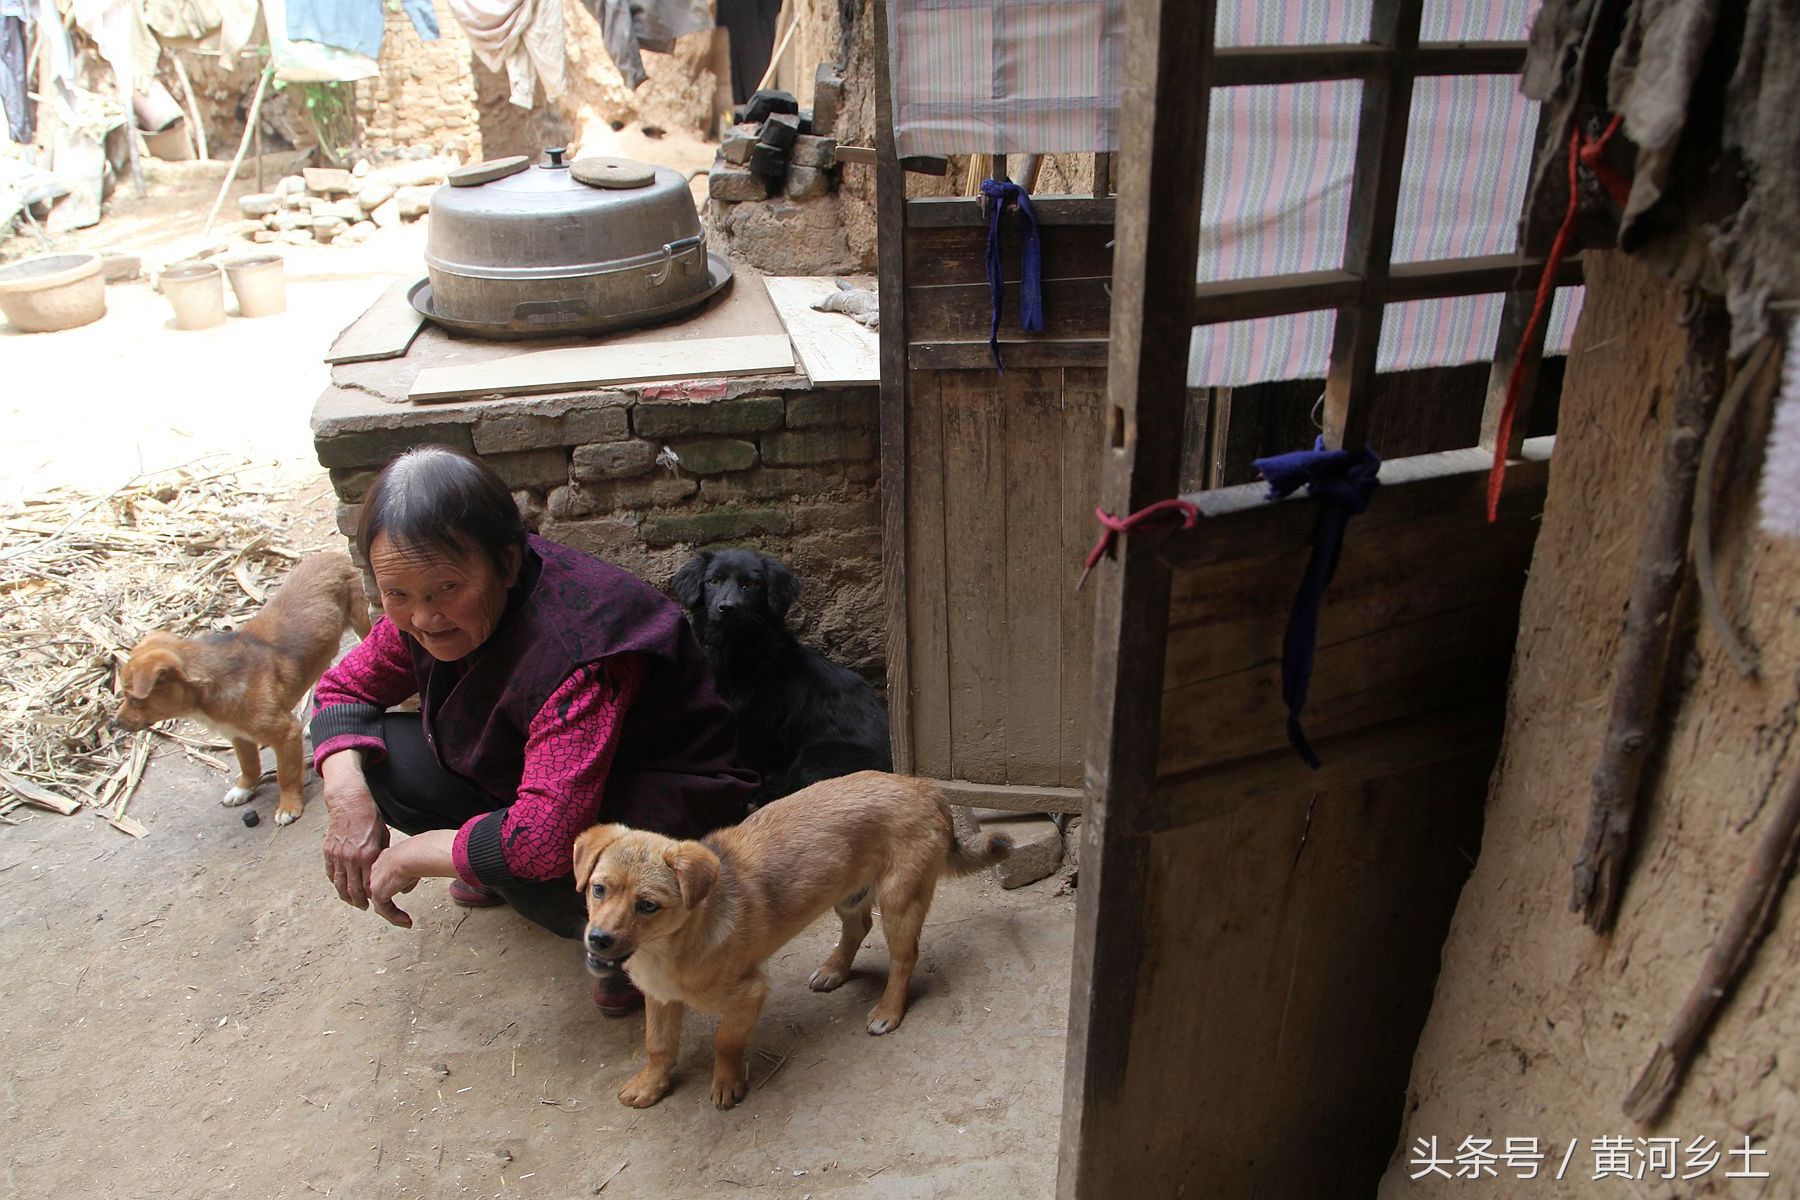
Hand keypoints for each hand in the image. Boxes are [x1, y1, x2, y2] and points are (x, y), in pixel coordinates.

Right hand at [321, 756, 386, 911]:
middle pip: (352, 888)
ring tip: (350, 901)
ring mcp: (338, 855)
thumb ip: (380, 856)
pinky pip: (331, 872)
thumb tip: (380, 871)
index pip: (368, 884)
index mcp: (368, 855)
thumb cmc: (370, 818)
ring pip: (339, 883)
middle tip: (362, 907)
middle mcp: (352, 858)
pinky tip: (340, 886)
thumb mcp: (383, 837)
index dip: (371, 895)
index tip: (374, 901)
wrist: (350, 804)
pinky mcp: (328, 851)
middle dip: (358, 901)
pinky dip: (335, 881)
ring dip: (345, 895)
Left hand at [368, 842, 421, 928]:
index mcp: (385, 858)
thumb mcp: (414, 862)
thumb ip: (408, 874)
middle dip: (386, 901)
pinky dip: (395, 917)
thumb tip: (408, 885)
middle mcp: (376, 869)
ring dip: (392, 913)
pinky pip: (384, 910)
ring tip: (405, 921)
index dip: (389, 886)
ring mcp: (375, 881)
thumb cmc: (419, 852)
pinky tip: (407, 921)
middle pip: (378, 889)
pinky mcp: (377, 892)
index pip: (384, 875)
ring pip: (380, 901)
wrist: (414, 854)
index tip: (398, 892)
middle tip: (397, 912)